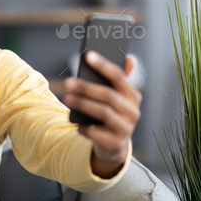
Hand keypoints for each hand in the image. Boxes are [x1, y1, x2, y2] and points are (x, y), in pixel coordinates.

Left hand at [63, 51, 141, 177]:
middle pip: (108, 95)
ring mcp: (126, 128)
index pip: (119, 76)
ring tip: (67, 98)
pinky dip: (84, 127)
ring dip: (83, 104)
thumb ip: (120, 79)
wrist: (113, 145)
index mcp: (133, 96)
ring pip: (103, 113)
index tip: (87, 55)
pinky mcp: (116, 144)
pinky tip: (75, 123)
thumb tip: (130, 58)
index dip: (103, 65)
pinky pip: (96, 133)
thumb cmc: (111, 114)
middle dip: (86, 88)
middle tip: (67, 82)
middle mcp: (133, 111)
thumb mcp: (117, 98)